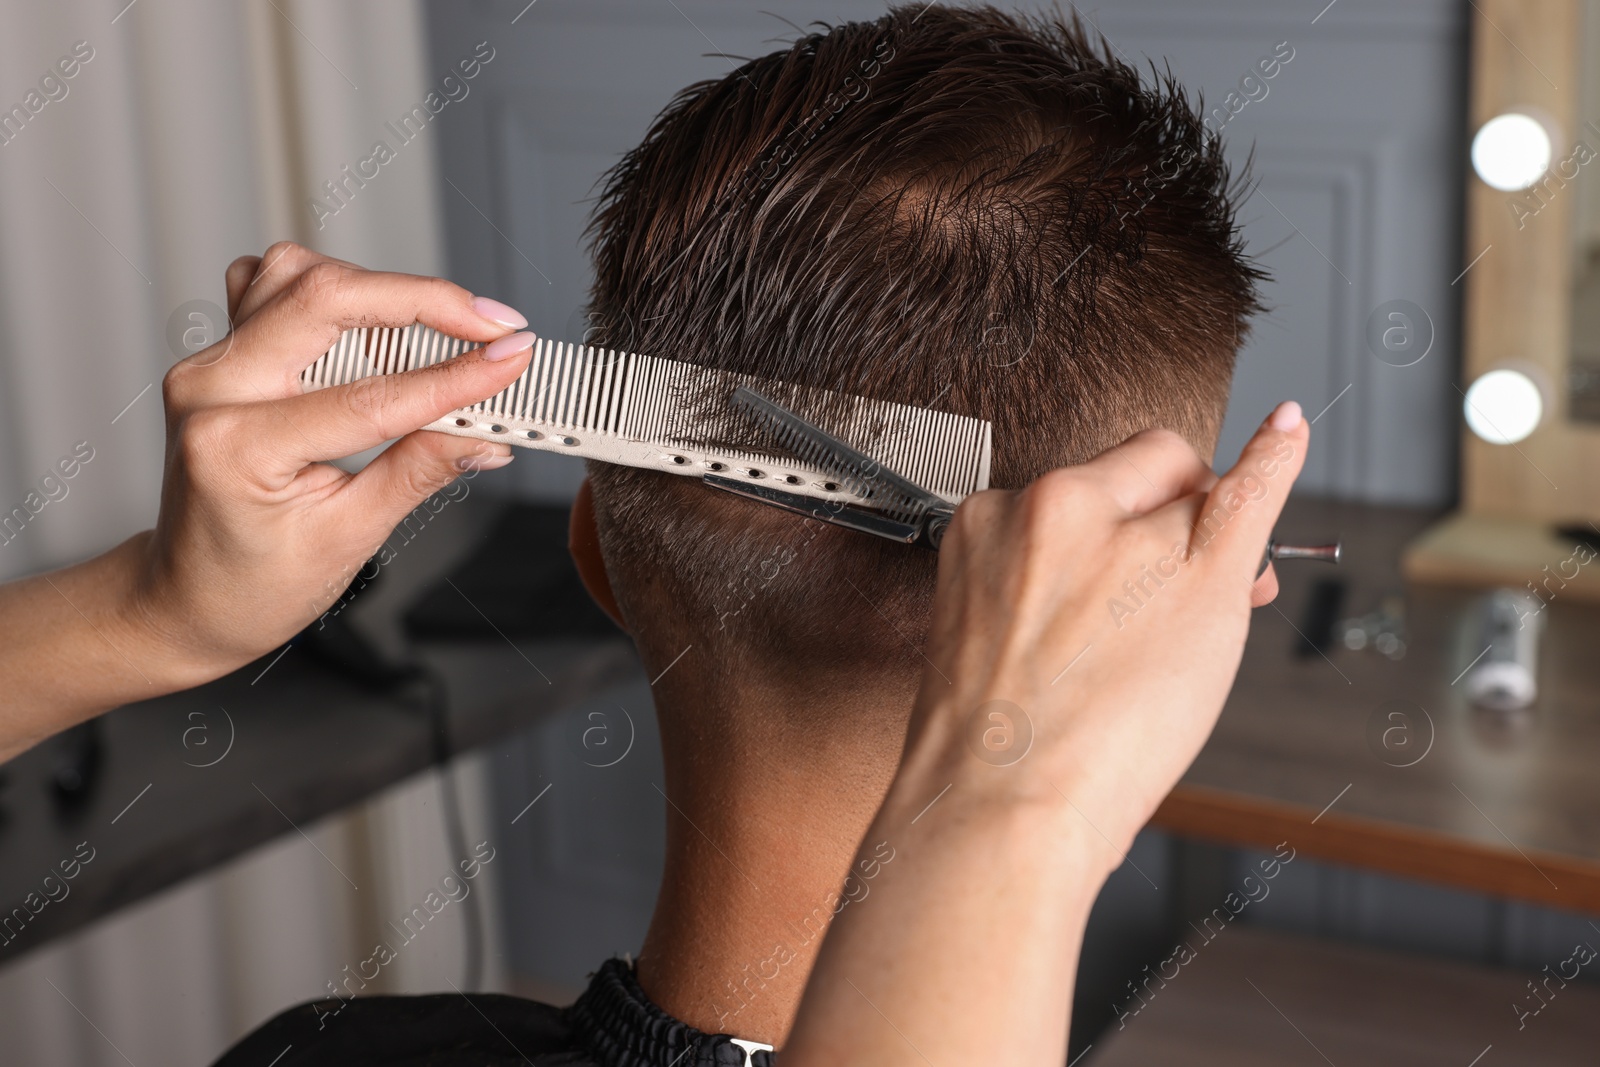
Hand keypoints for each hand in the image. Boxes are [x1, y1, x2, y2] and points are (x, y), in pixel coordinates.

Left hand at [125, 243, 535, 684]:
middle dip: (424, 302)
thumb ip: (420, 470)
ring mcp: (211, 363)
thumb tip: (486, 433)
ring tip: (442, 331)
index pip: (369, 396)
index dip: (454, 376)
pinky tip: (373, 325)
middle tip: (493, 325)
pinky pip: (274, 286)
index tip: (511, 360)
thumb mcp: (350, 538)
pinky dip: (335, 292)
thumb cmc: (253, 584)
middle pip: (326, 297)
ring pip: (300, 275)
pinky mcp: (223, 353)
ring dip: (381, 292)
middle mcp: (212, 388)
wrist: (188, 598)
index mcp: (235, 446)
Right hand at [784, 404, 1308, 1066]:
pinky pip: (1249, 489)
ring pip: (1191, 493)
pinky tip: (1290, 433)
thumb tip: (1105, 575)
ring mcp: (1127, 536)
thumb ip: (1040, 585)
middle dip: (1170, 512)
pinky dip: (1277, 458)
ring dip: (1207, 536)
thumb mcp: (986, 640)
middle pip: (1139, 471)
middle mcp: (1050, 508)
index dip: (1120, 519)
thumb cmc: (988, 750)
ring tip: (1191, 619)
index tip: (1129, 563)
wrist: (998, 803)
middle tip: (1176, 587)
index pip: (1078, 485)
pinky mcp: (1196, 573)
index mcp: (987, 524)